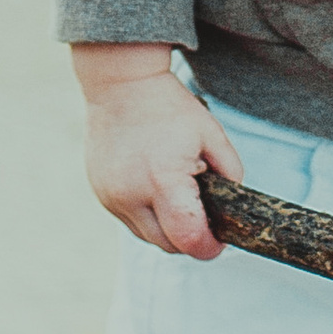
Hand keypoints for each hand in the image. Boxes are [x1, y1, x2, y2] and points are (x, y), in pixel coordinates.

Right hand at [72, 45, 237, 256]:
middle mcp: (131, 195)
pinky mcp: (101, 195)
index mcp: (162, 180)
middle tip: (203, 216)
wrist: (121, 86)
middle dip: (189, 238)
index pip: (188, 239)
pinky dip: (147, 215)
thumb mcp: (212, 136)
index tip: (220, 240)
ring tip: (177, 196)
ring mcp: (112, 198)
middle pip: (168, 245)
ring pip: (147, 236)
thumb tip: (231, 208)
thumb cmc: (169, 108)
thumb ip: (231, 174)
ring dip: (166, 228)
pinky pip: (131, 221)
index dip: (209, 247)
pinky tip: (155, 189)